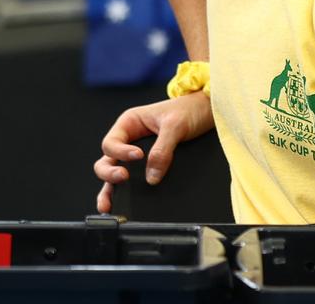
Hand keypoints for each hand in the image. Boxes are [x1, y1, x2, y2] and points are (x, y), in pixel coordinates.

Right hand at [93, 91, 213, 213]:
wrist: (207, 112)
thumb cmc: (189, 110)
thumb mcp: (175, 125)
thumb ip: (163, 149)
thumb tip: (152, 177)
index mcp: (130, 123)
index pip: (111, 143)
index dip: (121, 152)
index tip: (139, 156)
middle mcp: (130, 139)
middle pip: (107, 160)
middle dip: (109, 172)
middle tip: (123, 177)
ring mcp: (138, 154)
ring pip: (116, 173)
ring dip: (110, 189)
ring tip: (109, 205)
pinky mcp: (150, 166)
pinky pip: (134, 180)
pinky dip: (125, 192)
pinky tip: (123, 204)